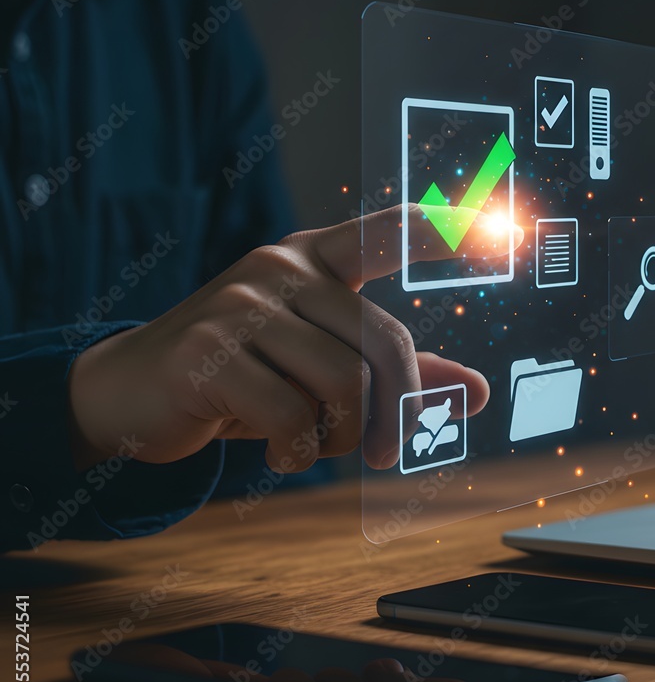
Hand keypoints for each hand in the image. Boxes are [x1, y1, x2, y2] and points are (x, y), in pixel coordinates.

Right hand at [68, 205, 521, 472]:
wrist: (130, 392)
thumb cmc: (243, 375)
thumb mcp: (319, 367)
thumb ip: (398, 374)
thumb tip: (477, 392)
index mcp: (313, 260)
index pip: (385, 233)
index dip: (440, 230)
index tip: (497, 228)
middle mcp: (281, 268)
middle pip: (385, 345)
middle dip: (395, 412)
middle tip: (382, 453)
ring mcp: (240, 304)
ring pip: (342, 384)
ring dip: (341, 436)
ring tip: (311, 443)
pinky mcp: (208, 352)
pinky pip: (290, 416)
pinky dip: (296, 451)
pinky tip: (278, 451)